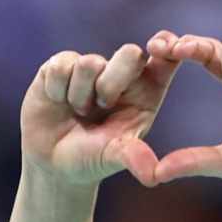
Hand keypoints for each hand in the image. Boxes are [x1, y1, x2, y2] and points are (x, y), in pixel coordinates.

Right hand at [19, 37, 187, 187]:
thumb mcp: (115, 157)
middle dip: (111, 84)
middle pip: (130, 53)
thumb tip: (153, 177)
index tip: (160, 48)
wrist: (52, 163)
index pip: (168, 55)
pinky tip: (57, 102)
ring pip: (89, 63)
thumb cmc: (92, 157)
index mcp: (147, 89)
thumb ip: (134, 157)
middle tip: (101, 107)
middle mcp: (122, 72)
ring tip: (77, 111)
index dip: (169, 44)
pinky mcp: (61, 65)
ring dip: (79, 95)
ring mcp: (91, 66)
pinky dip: (57, 90)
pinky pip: (61, 66)